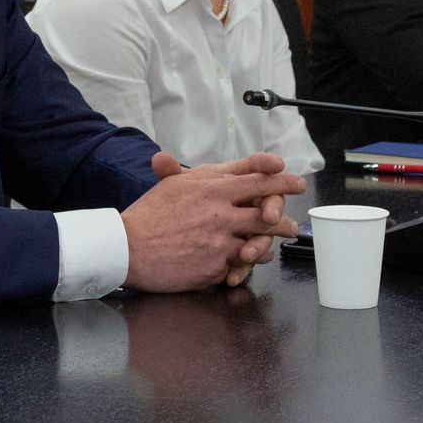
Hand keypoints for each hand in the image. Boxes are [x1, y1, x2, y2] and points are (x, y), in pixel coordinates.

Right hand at [123, 152, 302, 292]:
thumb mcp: (170, 185)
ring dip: (273, 238)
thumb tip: (179, 158)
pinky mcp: (217, 264)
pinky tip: (252, 259)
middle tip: (293, 214)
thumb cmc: (147, 216)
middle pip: (266, 208)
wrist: (129, 248)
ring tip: (282, 238)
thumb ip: (186, 173)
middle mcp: (220, 210)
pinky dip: (249, 262)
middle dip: (283, 210)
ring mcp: (220, 239)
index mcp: (210, 185)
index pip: (254, 175)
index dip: (276, 174)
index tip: (286, 171)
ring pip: (260, 238)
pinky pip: (242, 263)